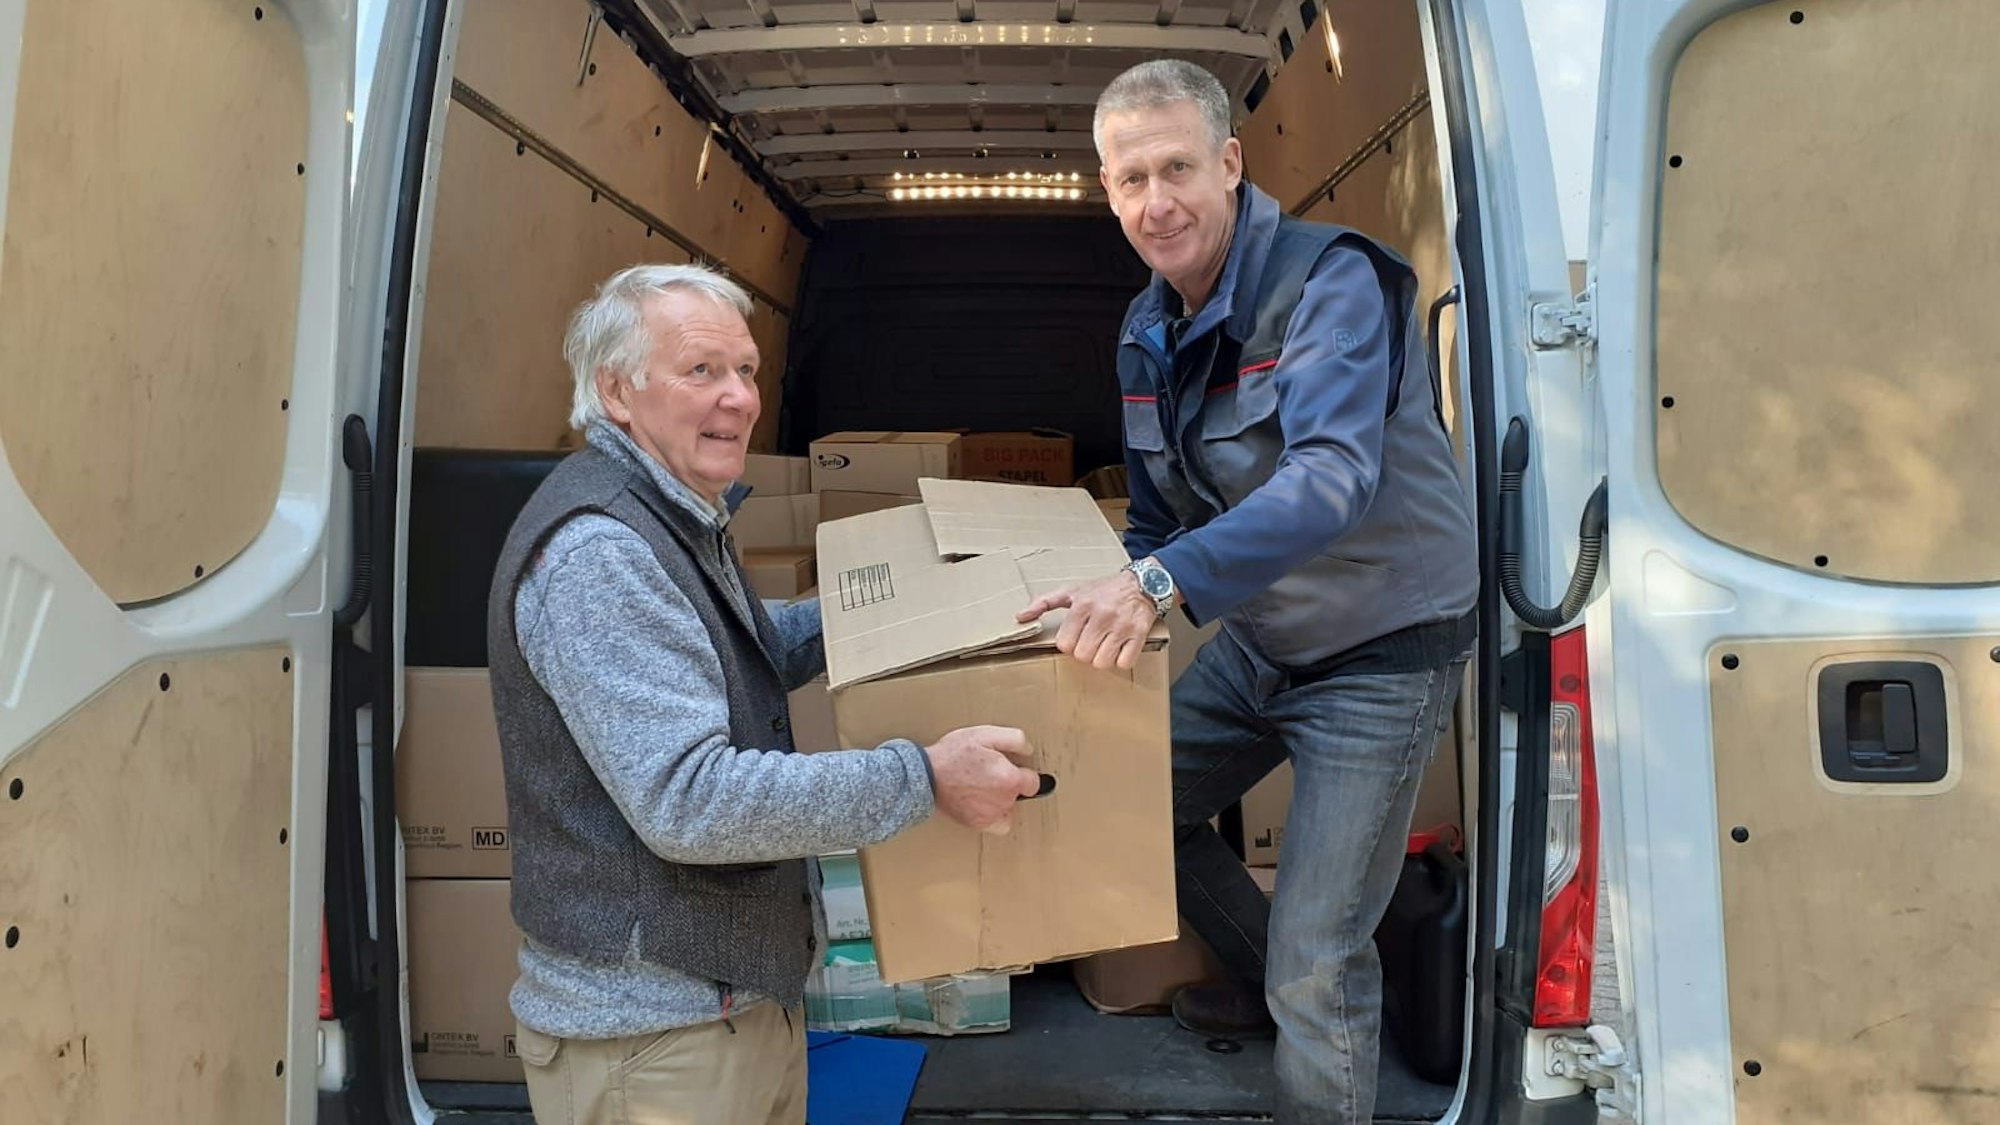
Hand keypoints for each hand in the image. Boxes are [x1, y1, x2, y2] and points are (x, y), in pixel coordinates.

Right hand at [923, 726, 1042, 834]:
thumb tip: (1028, 750)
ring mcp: (992, 814)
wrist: (927, 776)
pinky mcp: (979, 823)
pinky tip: (986, 804)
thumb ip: (1014, 739)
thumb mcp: (985, 734)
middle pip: (1019, 794)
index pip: (1034, 782)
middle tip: (991, 772)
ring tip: (984, 786)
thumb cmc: (953, 755)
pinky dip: (996, 816)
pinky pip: (999, 824)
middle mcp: (1004, 800)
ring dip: (1002, 799)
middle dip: (1010, 783)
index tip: (1014, 768)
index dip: (1024, 773)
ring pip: (1009, 808)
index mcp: (1010, 779)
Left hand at [1016, 570, 1156, 670]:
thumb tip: (1019, 617)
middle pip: (1083, 655)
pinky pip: (1125, 662)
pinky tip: (1120, 649)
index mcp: (1082, 605)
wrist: (1143, 582)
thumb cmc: (1104, 590)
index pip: (1065, 644)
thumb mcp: (1071, 590)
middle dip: (1085, 653)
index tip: (1075, 637)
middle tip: (1091, 643)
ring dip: (1102, 659)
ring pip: (1102, 662)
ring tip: (1105, 646)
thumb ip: (1044, 603)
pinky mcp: (1140, 633)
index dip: (1069, 645)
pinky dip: (1121, 660)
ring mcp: (1122, 625)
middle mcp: (1102, 614)